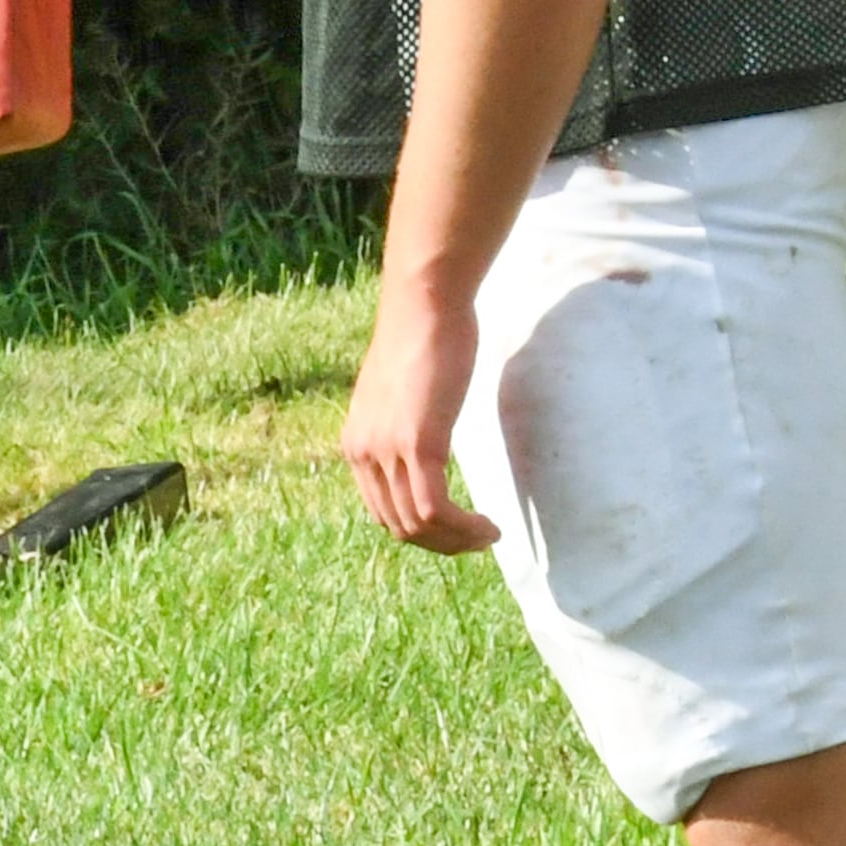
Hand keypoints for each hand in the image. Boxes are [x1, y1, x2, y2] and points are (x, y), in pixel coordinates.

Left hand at [339, 281, 500, 553]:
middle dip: (440, 543)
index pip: (382, 511)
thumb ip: (405, 422)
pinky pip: (435, 508)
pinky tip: (487, 526)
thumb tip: (423, 434)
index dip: (420, 530)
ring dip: (456, 540)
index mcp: (356, 445)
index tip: (455, 529)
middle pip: (398, 526)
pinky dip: (462, 527)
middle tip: (478, 541)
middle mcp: (363, 454)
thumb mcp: (405, 391)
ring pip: (417, 525)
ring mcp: (387, 451)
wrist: (424, 303)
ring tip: (488, 537)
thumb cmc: (423, 335)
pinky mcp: (418, 444)